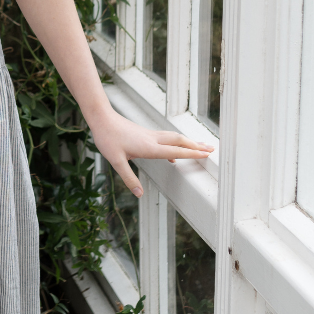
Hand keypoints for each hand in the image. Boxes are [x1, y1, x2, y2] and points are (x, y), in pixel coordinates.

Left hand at [91, 111, 214, 197]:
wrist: (102, 119)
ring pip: (174, 137)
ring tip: (200, 146)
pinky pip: (166, 138)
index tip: (206, 154)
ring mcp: (150, 134)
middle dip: (196, 145)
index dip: (192, 153)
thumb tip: (139, 194)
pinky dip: (176, 144)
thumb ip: (129, 178)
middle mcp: (153, 139)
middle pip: (180, 141)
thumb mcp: (116, 161)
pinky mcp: (146, 133)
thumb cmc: (108, 139)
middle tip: (211, 149)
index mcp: (149, 147)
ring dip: (188, 142)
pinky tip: (174, 154)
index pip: (176, 151)